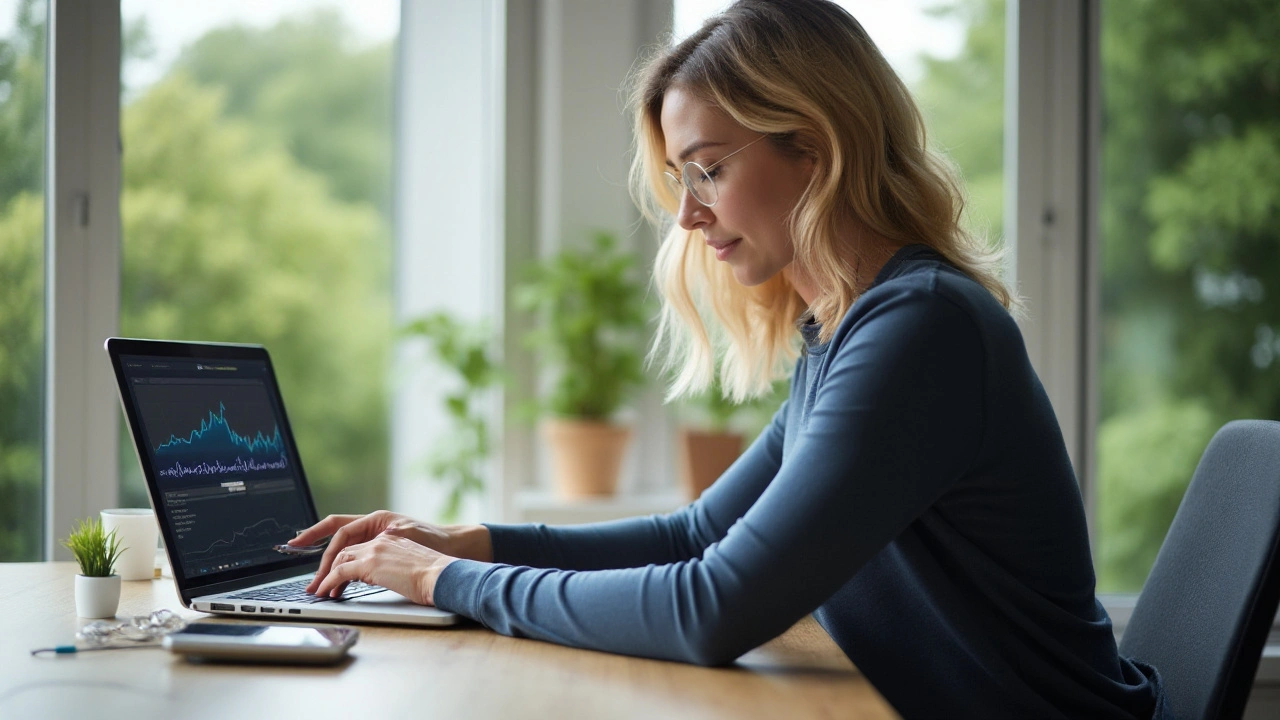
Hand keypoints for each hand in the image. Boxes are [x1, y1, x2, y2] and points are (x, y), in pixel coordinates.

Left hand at [310, 533, 455, 605]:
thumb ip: (392, 562)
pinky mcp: (370, 563)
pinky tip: (325, 592)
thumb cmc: (434, 575)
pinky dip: (328, 582)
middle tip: (320, 584)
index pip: (359, 543)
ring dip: (326, 576)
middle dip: (328, 567)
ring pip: (339, 558)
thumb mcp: (410, 563)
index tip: (332, 568)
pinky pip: (339, 571)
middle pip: (345, 549)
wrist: (442, 575)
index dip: (342, 554)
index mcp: (390, 537)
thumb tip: (381, 574)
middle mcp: (380, 539)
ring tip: (320, 591)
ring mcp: (374, 549)